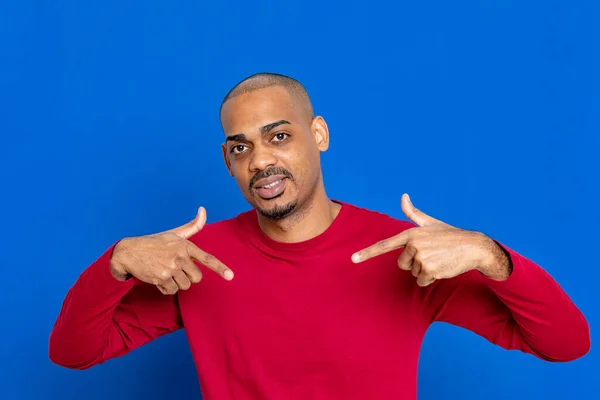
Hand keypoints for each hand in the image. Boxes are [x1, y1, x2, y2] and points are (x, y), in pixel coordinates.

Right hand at [110, 207, 233, 293]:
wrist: (129, 251)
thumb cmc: (154, 242)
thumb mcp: (174, 233)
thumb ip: (192, 226)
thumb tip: (203, 209)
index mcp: (185, 245)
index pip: (206, 258)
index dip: (220, 268)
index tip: (230, 276)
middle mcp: (179, 256)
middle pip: (197, 278)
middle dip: (189, 277)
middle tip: (177, 269)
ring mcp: (170, 268)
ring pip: (185, 286)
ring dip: (176, 283)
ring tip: (166, 271)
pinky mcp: (161, 279)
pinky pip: (172, 291)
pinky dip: (166, 288)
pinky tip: (159, 278)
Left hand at [351, 194, 508, 285]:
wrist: (473, 246)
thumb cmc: (449, 234)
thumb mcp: (429, 223)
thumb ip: (412, 213)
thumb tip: (403, 196)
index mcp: (410, 234)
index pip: (385, 245)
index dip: (367, 252)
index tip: (353, 259)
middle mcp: (413, 245)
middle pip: (401, 264)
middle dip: (414, 262)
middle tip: (430, 254)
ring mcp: (421, 258)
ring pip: (413, 273)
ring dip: (425, 270)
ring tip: (439, 259)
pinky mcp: (430, 270)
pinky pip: (422, 281)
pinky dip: (431, 278)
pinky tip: (442, 267)